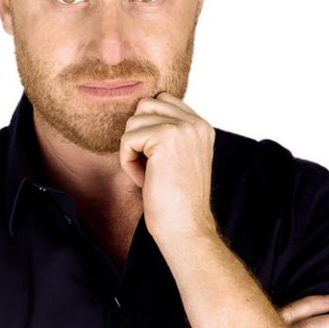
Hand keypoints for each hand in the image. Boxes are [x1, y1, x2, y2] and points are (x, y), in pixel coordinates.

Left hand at [119, 92, 216, 238]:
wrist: (184, 227)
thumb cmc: (175, 200)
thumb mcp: (177, 158)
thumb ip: (167, 132)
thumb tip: (138, 112)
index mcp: (201, 126)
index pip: (163, 100)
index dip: (148, 128)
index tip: (156, 159)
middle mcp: (195, 122)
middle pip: (145, 106)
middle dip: (138, 135)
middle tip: (150, 166)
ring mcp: (183, 127)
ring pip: (133, 121)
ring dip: (132, 150)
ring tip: (148, 174)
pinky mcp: (165, 137)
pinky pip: (127, 139)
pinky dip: (128, 162)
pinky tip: (144, 179)